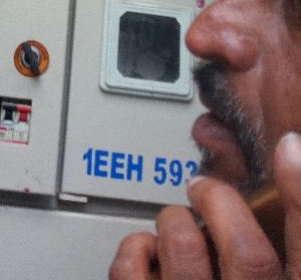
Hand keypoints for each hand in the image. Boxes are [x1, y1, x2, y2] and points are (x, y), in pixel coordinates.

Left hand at [109, 132, 300, 279]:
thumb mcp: (269, 279)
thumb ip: (276, 257)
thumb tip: (279, 172)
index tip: (289, 150)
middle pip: (249, 258)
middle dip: (222, 204)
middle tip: (205, 188)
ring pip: (187, 258)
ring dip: (175, 224)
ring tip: (176, 222)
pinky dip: (132, 253)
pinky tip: (141, 252)